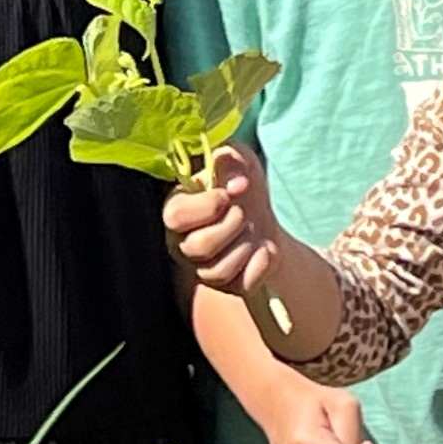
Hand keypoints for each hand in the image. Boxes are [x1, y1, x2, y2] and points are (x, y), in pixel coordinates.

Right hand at [164, 146, 285, 302]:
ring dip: (246, 244)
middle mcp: (182, 242)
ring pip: (218, 270)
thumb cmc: (240, 182)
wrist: (262, 214)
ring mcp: (202, 267)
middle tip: (243, 211)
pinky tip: (267, 248)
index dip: (207, 206)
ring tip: (253, 228)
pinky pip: (240, 285)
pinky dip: (260, 265)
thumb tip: (235, 182)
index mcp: (177, 209)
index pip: (176, 216)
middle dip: (232, 225)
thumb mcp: (237, 158)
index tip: (228, 194)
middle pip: (199, 246)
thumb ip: (230, 158)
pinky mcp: (226, 285)